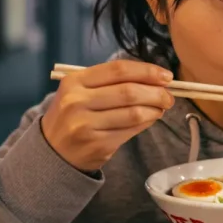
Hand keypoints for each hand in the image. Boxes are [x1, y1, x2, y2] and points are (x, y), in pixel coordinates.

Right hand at [41, 59, 173, 171]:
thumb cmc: (72, 115)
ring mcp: (86, 125)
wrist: (52, 151)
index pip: (118, 70)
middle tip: (169, 95)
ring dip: (155, 109)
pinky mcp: (98, 145)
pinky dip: (147, 122)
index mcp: (74, 82)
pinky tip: (151, 118)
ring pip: (133, 113)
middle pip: (129, 91)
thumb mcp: (79, 91)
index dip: (147, 71)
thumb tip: (154, 79)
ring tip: (161, 107)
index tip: (166, 76)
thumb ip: (110, 82)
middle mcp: (77, 102)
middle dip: (156, 92)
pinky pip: (131, 130)